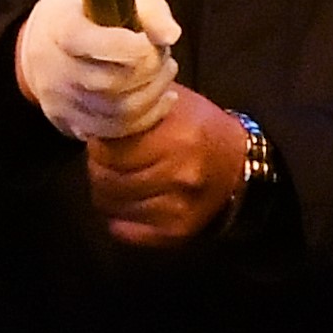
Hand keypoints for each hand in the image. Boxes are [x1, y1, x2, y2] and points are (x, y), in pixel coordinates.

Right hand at [16, 0, 185, 142]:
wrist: (44, 42)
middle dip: (149, 72)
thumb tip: (171, 35)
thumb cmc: (88, 14)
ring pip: (117, 112)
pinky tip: (162, 98)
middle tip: (164, 57)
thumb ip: (149, 10)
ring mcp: (60, 100)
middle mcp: (54, 68)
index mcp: (61, 29)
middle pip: (110, 83)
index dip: (133, 48)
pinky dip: (147, 117)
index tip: (149, 41)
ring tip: (165, 72)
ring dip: (153, 94)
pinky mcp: (68, 122)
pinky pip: (114, 131)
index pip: (97, 45)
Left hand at [88, 88, 252, 245]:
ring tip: (119, 179)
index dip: (97, 146)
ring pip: (112, 207)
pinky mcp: (177, 232)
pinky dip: (120, 219)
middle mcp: (180, 176)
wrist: (238, 163)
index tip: (101, 141)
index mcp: (178, 138)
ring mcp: (179, 208)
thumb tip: (93, 109)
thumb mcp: (172, 101)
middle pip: (107, 181)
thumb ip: (135, 104)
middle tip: (107, 160)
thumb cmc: (199, 125)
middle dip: (99, 169)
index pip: (109, 153)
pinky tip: (129, 203)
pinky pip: (126, 231)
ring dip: (108, 194)